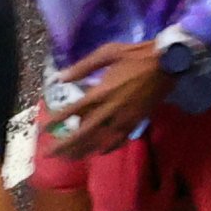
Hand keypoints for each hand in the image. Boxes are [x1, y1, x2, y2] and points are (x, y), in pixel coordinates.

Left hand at [46, 41, 166, 157]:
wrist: (167, 63)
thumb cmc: (136, 55)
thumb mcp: (108, 52)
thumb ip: (83, 66)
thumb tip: (60, 77)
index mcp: (100, 92)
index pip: (72, 112)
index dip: (55, 121)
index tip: (42, 128)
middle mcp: (109, 110)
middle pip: (82, 134)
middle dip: (64, 145)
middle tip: (48, 154)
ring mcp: (123, 119)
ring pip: (98, 141)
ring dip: (81, 151)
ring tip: (68, 157)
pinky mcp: (135, 122)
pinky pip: (117, 141)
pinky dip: (106, 148)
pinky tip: (98, 151)